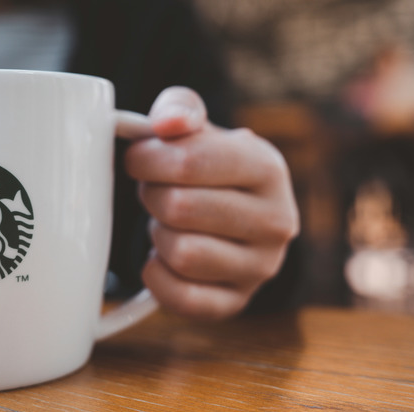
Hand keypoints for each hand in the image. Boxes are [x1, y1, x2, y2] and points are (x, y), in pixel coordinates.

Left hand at [125, 87, 299, 319]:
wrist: (234, 215)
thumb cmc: (209, 169)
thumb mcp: (198, 128)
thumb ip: (179, 108)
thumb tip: (168, 123)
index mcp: (268, 168)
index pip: (192, 161)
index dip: (148, 158)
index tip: (138, 159)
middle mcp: (276, 222)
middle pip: (181, 208)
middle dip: (152, 195)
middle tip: (153, 191)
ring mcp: (261, 268)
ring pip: (182, 253)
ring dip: (158, 235)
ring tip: (167, 223)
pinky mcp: (237, 302)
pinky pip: (182, 298)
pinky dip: (158, 276)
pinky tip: (163, 257)